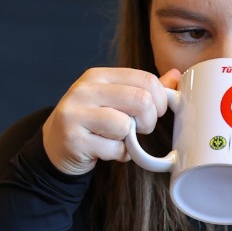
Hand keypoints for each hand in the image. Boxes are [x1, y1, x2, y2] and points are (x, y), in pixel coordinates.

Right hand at [41, 67, 179, 175]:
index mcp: (98, 76)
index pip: (145, 79)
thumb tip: (176, 76)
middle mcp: (85, 90)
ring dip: (130, 140)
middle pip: (140, 100)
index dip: (160, 99)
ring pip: (125, 125)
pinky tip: (108, 151)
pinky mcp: (73, 139)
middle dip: (149, 120)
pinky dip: (119, 155)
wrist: (55, 146)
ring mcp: (76, 114)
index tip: (155, 112)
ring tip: (120, 139)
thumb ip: (144, 89)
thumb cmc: (92, 122)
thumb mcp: (115, 100)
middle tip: (142, 128)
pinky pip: (113, 149)